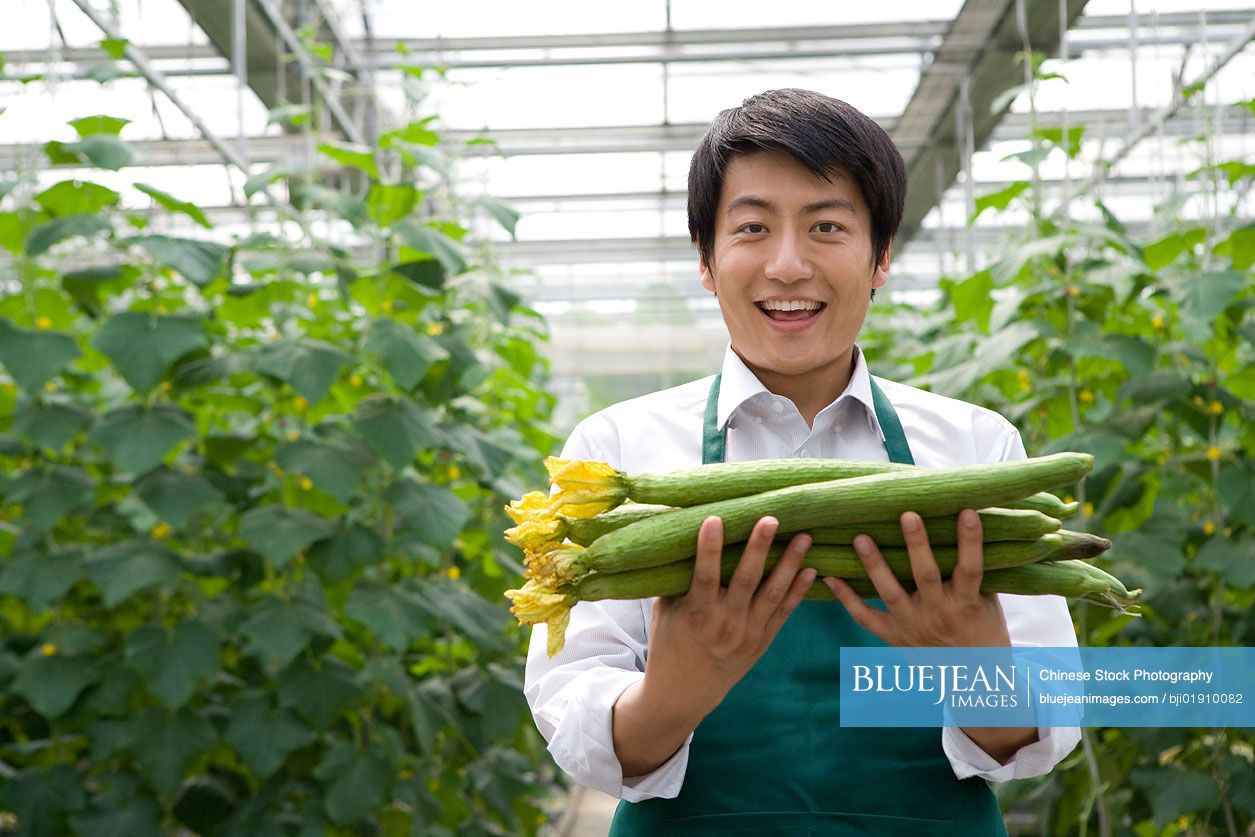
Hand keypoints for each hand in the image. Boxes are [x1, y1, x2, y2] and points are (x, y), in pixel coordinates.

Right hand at [645, 515, 816, 715]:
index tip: (714, 519)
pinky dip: (798, 591)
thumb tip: (679, 536)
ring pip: (772, 594)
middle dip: (759, 548)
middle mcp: (726, 624)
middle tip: (771, 519)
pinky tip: (811, 569)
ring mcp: (748, 634)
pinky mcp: (762, 641)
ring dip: (789, 563)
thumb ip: (676, 579)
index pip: (705, 576)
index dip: (710, 548)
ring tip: (804, 536)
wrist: (685, 692)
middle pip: (747, 580)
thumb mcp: (664, 610)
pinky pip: (784, 612)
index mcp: (697, 615)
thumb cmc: (669, 641)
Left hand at [823, 508, 1035, 763]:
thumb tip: (968, 522)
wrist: (972, 678)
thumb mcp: (987, 601)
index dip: (970, 542)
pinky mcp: (893, 636)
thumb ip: (975, 572)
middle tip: (908, 514)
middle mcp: (938, 614)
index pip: (970, 569)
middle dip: (917, 545)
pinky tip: (829, 577)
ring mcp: (912, 626)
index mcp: (966, 604)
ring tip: (861, 538)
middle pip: (926, 576)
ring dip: (874, 566)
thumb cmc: (983, 629)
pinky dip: (846, 599)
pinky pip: (865, 617)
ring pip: (891, 594)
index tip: (966, 512)